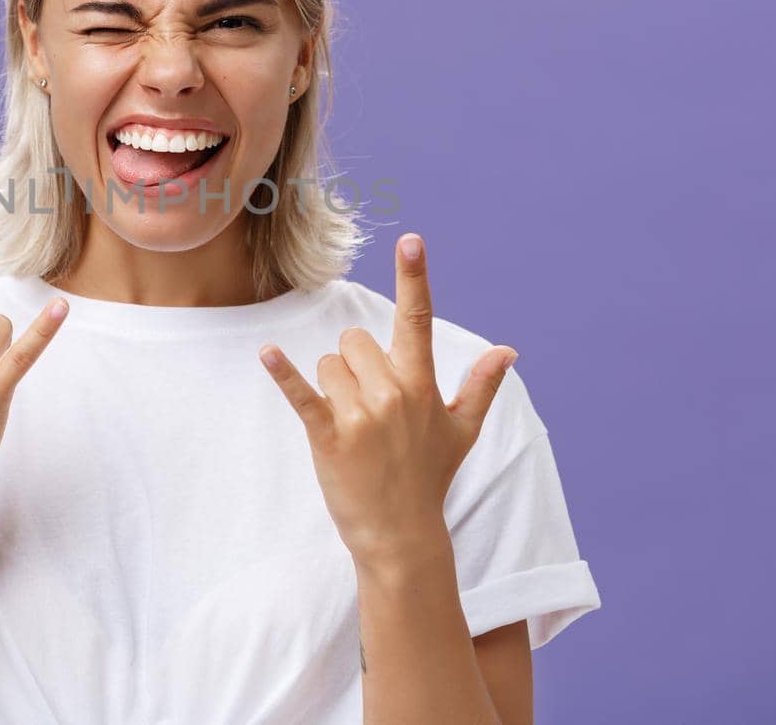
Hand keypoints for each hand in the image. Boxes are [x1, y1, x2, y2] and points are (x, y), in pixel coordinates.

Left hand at [257, 233, 516, 567]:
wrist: (401, 536)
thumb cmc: (429, 479)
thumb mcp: (462, 431)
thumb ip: (481, 386)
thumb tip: (508, 351)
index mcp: (422, 386)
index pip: (418, 320)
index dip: (414, 278)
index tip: (410, 240)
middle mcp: (394, 393)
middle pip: (354, 341)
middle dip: (354, 365)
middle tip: (366, 408)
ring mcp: (361, 416)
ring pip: (328, 365)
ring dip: (331, 387)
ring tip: (349, 426)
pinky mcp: (329, 437)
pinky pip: (302, 394)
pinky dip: (283, 374)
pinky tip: (268, 353)